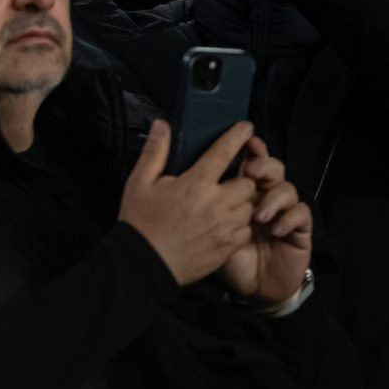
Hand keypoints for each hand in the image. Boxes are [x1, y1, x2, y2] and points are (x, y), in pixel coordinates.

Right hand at [118, 120, 259, 286]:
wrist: (145, 264)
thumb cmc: (141, 222)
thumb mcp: (140, 183)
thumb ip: (155, 152)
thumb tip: (162, 125)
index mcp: (195, 184)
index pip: (223, 153)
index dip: (237, 137)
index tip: (247, 127)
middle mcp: (215, 204)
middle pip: (247, 184)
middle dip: (241, 180)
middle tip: (226, 182)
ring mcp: (224, 228)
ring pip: (249, 208)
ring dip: (241, 203)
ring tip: (224, 205)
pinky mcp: (227, 247)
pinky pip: (245, 230)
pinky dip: (239, 225)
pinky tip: (223, 225)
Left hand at [216, 137, 312, 305]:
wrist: (250, 290)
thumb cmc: (227, 257)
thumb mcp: (209, 228)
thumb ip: (204, 203)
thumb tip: (194, 177)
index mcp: (244, 193)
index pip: (251, 162)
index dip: (252, 149)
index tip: (246, 138)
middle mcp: (266, 198)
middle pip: (273, 169)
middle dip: (264, 166)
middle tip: (251, 172)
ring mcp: (284, 214)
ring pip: (288, 189)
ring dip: (273, 198)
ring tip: (258, 215)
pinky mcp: (300, 232)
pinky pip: (301, 214)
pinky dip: (289, 218)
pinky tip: (275, 230)